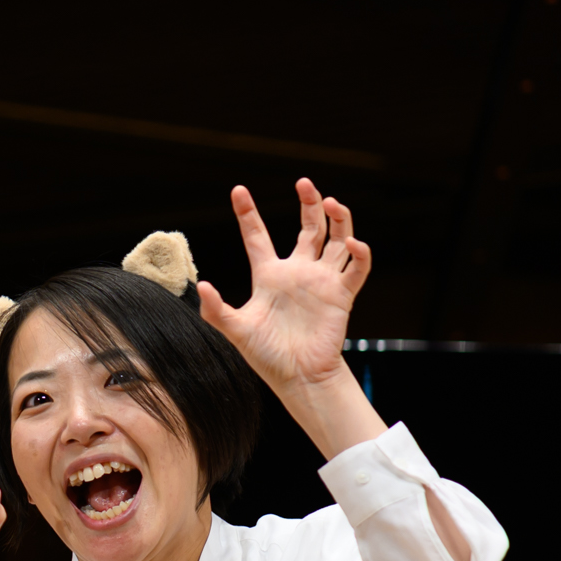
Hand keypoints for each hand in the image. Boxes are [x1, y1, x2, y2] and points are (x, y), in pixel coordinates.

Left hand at [196, 178, 366, 393]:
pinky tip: (354, 244)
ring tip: (332, 202)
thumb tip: (200, 286)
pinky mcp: (341, 295)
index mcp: (269, 275)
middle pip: (308, 227)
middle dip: (309, 203)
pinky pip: (356, 269)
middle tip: (305, 183)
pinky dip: (359, 254)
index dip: (248, 213)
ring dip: (338, 219)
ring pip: (336, 239)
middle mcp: (297, 271)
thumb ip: (216, 310)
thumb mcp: (236, 330)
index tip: (238, 190)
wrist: (297, 377)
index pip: (257, 236)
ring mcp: (322, 281)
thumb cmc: (266, 355)